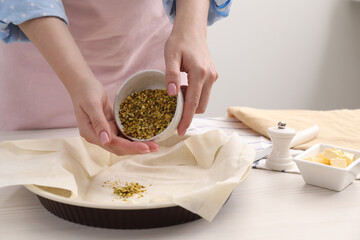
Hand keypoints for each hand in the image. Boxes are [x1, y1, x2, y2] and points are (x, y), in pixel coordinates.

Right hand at [69, 78, 158, 154]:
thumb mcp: (92, 104)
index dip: (130, 147)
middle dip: (138, 149)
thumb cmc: (85, 91)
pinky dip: (135, 136)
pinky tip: (147, 136)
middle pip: (120, 148)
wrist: (82, 83)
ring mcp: (105, 131)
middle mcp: (98, 136)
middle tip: (156, 148)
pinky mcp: (111, 126)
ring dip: (138, 144)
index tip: (145, 147)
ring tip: (155, 145)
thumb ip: (99, 122)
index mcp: (91, 134)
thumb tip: (106, 140)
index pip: (113, 145)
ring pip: (123, 143)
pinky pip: (124, 134)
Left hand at [164, 0, 217, 136]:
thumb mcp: (171, 56)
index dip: (186, 119)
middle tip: (172, 109)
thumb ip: (170, 75)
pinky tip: (184, 88)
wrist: (192, 30)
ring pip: (203, 100)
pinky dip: (194, 95)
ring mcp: (213, 76)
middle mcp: (210, 77)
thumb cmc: (180, 40)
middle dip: (188, 112)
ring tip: (177, 94)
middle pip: (201, 105)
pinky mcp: (213, 76)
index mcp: (200, 73)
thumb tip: (171, 95)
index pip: (193, 103)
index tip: (180, 132)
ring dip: (191, 103)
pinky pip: (204, 92)